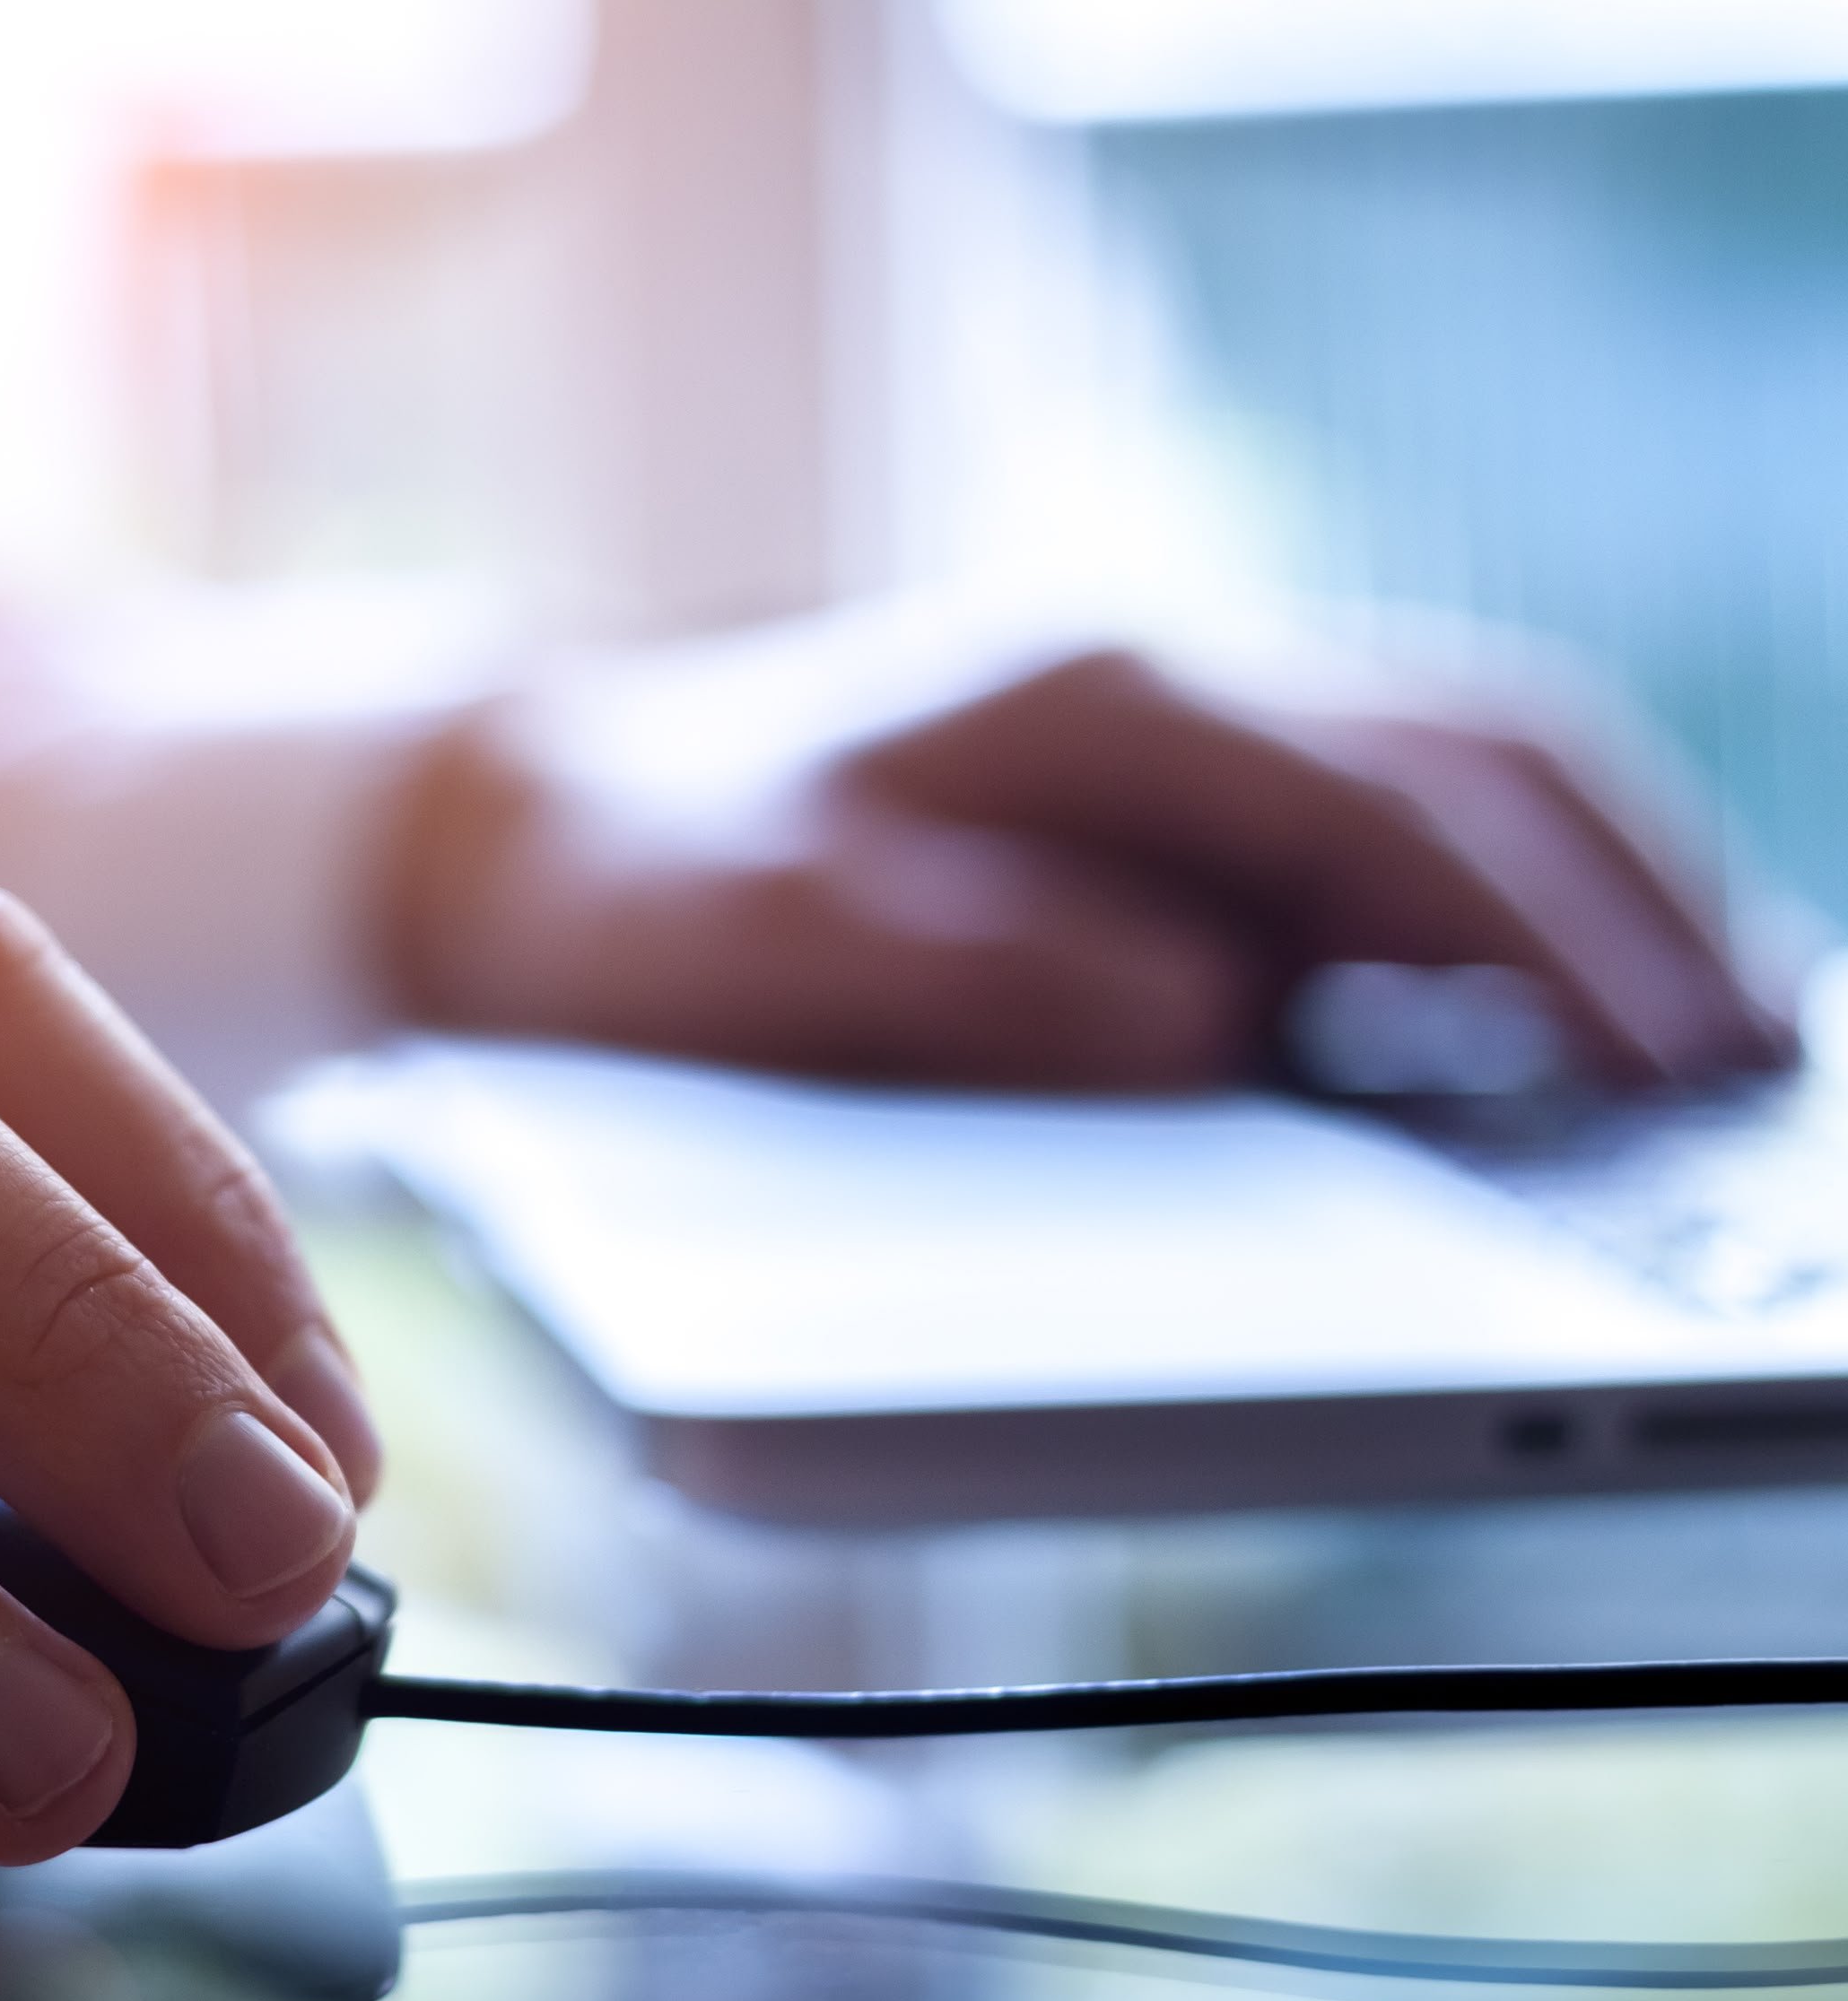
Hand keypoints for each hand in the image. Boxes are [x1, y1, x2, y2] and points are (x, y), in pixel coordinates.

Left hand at [386, 644, 1792, 1090]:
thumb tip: (1207, 1032)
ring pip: (1449, 776)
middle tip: (1747, 1070)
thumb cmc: (628, 890)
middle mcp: (1153, 684)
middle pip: (1478, 763)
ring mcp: (1162, 727)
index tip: (1661, 1065)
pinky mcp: (1146, 792)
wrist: (523, 821)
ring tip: (1702, 1044)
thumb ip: (972, 982)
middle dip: (1635, 909)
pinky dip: (1483, 908)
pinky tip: (1527, 1020)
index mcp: (1087, 705)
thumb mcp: (753, 945)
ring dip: (1589, 895)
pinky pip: (1367, 824)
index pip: (1386, 814)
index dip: (1545, 944)